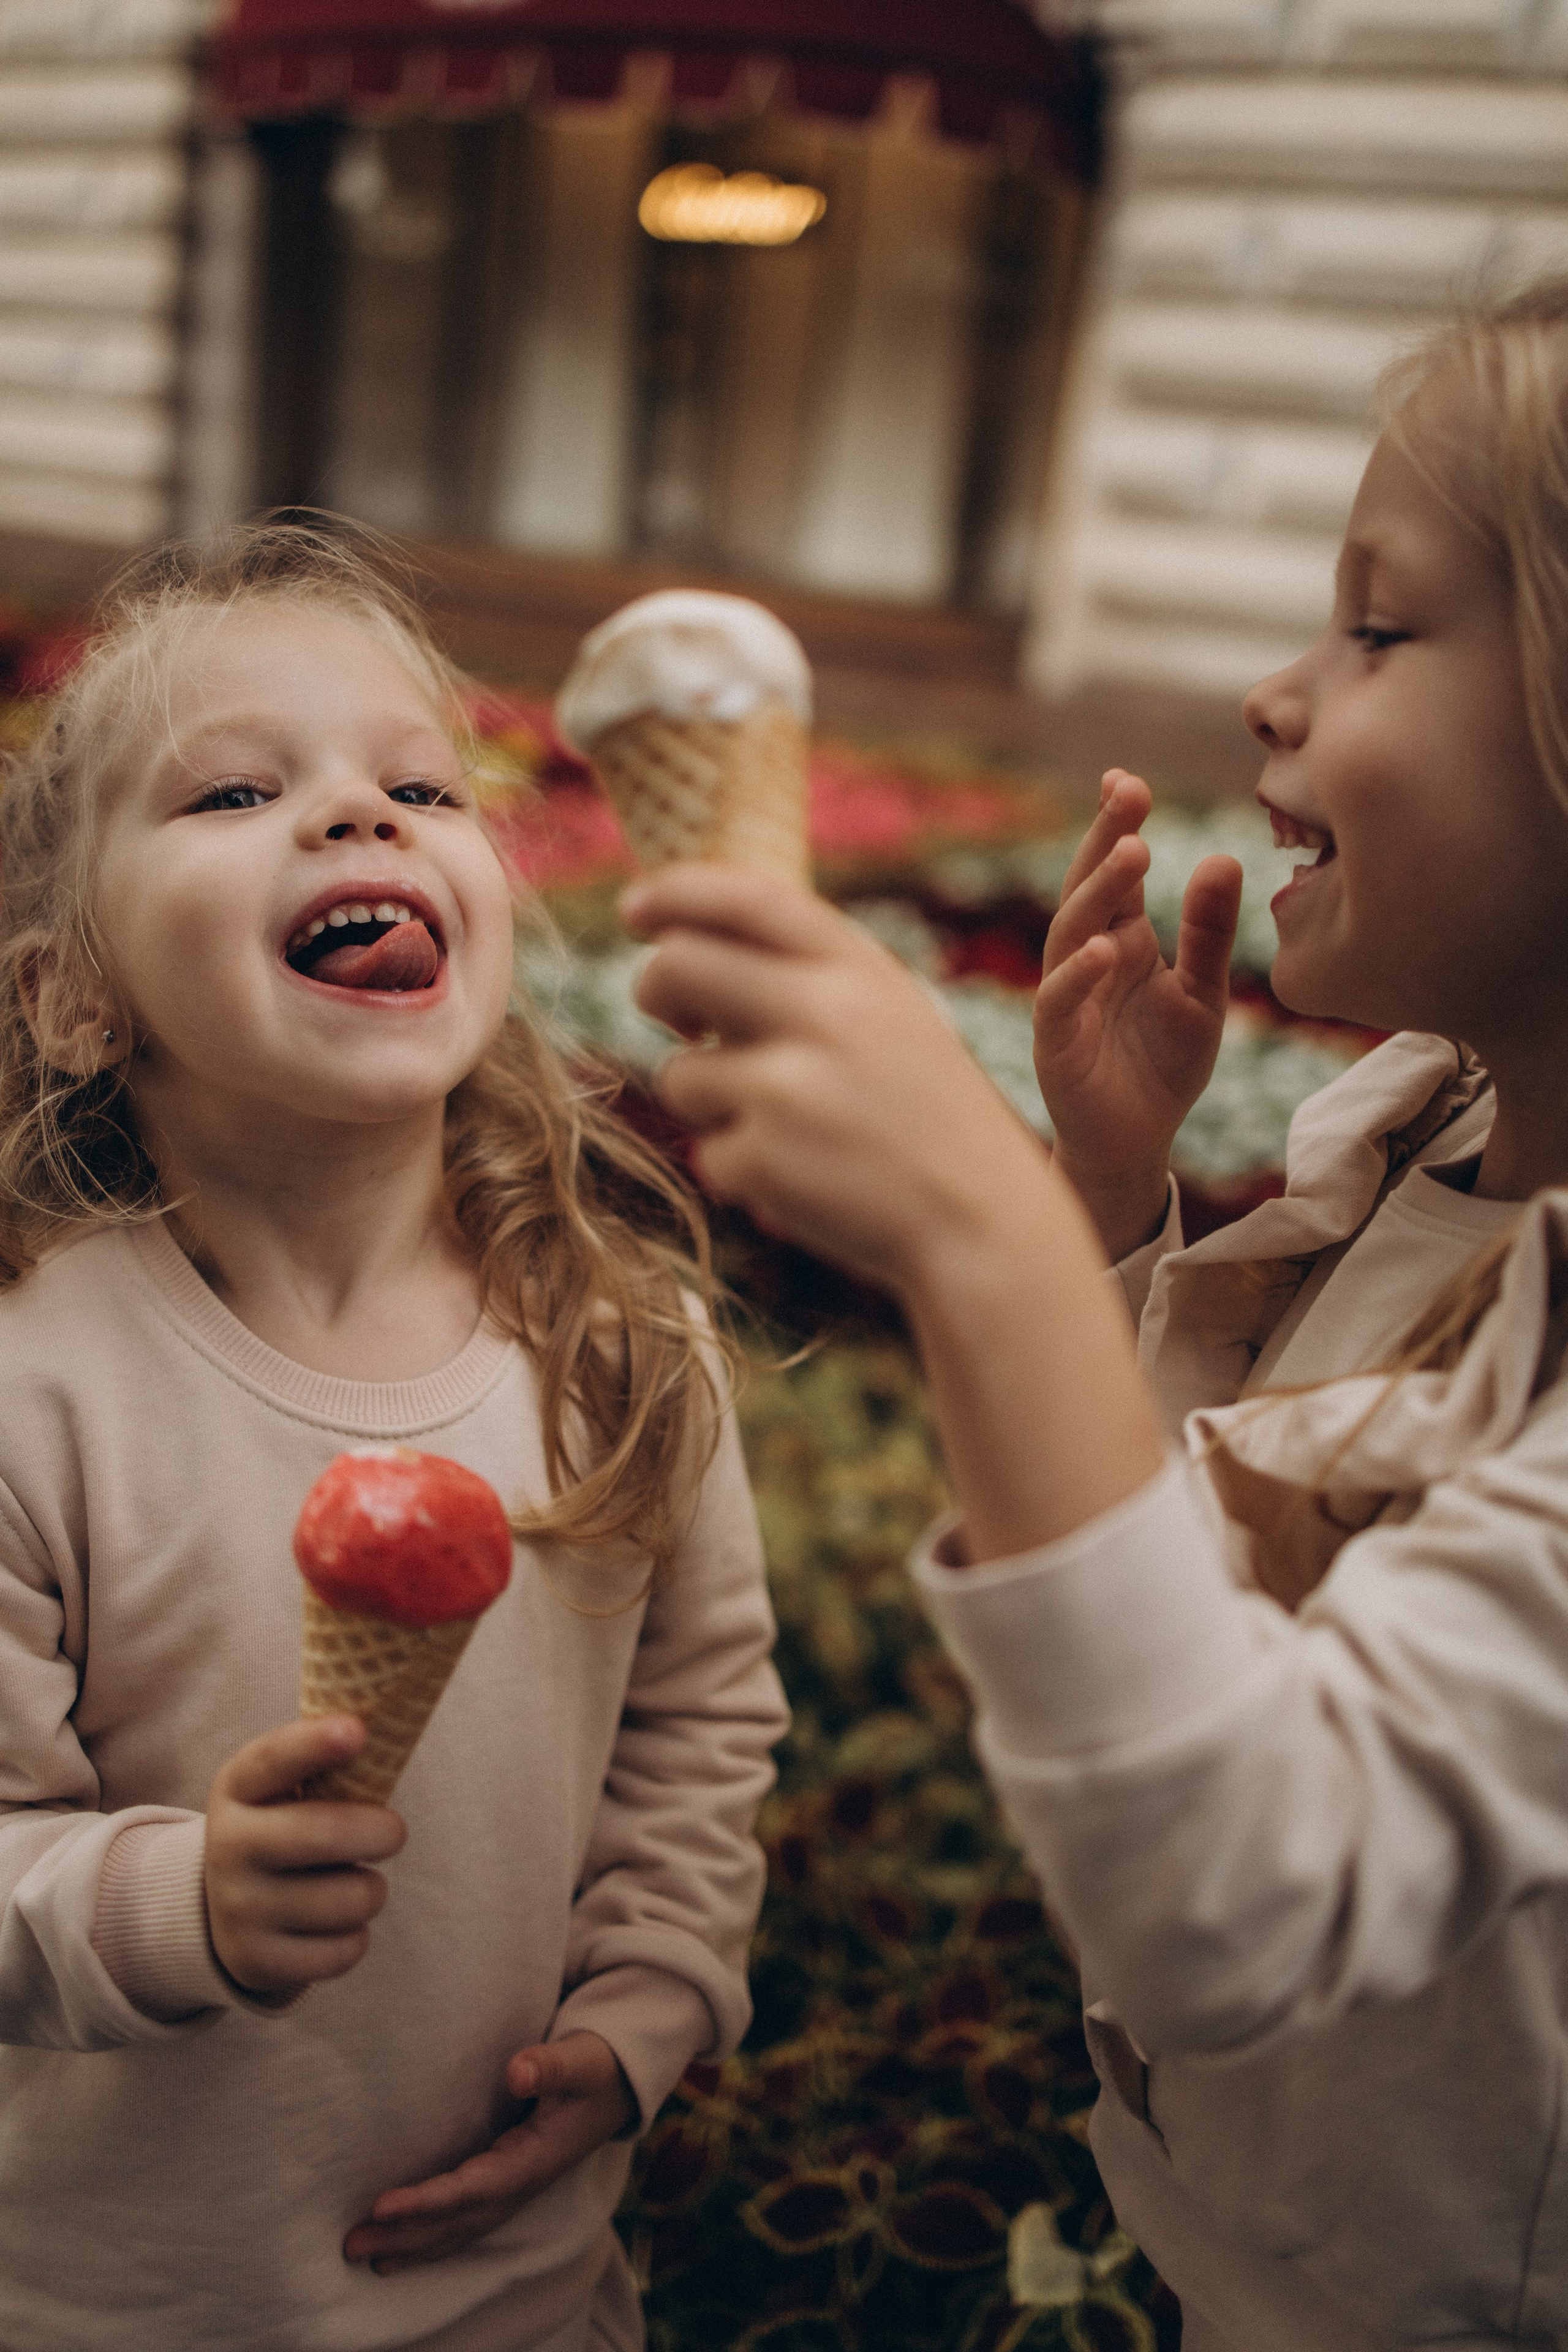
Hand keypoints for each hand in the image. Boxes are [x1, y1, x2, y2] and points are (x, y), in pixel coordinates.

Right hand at [204, 1717, 405, 1996]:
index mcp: (237, 1789)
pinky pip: (344, 1951)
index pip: (271, 1759)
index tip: (358, 1731)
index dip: (314, 1744)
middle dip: (382, 1832)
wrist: (228, 1907)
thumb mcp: (286, 1788)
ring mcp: (237, 1910)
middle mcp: (228, 1847)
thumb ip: (327, 1761)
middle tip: (392, 1832)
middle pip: (326, 1834)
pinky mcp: (256, 1962)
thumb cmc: (285, 1826)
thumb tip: (384, 1734)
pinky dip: (356, 1936)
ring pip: (350, 1898)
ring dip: (372, 1889)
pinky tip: (335, 1924)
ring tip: (353, 1881)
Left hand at [343, 2032, 635, 2273]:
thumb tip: (518, 2071)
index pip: (474, 2189)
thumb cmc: (595, 2068)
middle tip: (350, 2244)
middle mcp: (521, 2184)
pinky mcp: (505, 2182)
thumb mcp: (581, 2061)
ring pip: (458, 2227)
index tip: (382, 2205)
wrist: (619, 2086)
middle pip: (458, 2220)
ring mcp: (514, 2188)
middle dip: (406, 2235)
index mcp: (535, 2160)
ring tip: (364, 2255)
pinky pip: (463, 2219)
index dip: (429, 2202)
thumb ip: (552, 2065)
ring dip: (412, 2243)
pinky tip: (399, 2246)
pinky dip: (431, 2236)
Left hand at [628, 864, 1164, 1558]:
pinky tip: (803, 1181)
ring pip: (679, 1074)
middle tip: (678, 1021)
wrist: (982, 1222)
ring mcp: (789, 1087)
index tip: (635, 908)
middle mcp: (822, 1014)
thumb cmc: (923, 1116)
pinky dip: (739, 1171)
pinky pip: (706, 1153)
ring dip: (708, 1103)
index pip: (747, 897)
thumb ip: (807, 975)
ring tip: (784, 1127)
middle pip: (674, 967)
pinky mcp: (764, 1159)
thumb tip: (681, 947)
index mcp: (858, 969)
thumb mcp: (890, 1016)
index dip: (677, 893)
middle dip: (654, 990)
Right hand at [1034, 771, 1240, 1255]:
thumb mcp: (1204, 993)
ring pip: (1070, 935)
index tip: (1126, 778)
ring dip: (1097, 894)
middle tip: (1129, 791)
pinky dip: (1078, 976)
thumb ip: (1209, 932)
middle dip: (1103, 837)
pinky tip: (1106, 949)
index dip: (1114, 824)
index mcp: (1120, 940)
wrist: (1136, 1144)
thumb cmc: (1163, 1066)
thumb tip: (1221, 857)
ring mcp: (1066, 1001)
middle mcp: (1086, 961)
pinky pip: (1059, 1003)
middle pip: (1088, 889)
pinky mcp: (1057, 1048)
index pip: (1112, 873)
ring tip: (1131, 853)